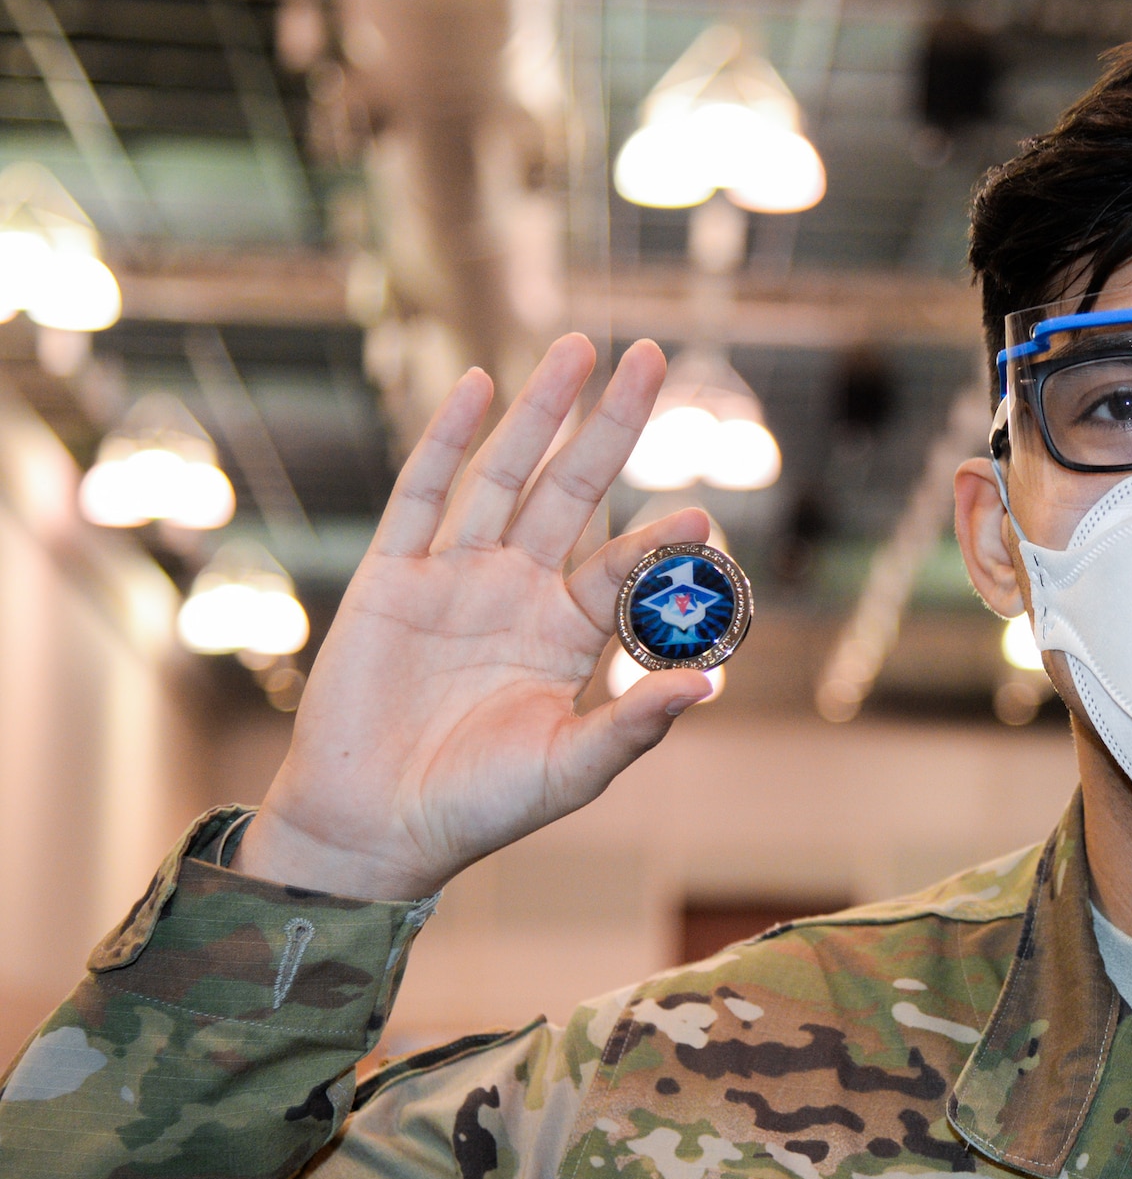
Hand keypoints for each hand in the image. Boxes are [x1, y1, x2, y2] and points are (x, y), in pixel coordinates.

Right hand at [236, 334, 713, 899]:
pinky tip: (477, 384)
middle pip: (573, 489)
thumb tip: (709, 683)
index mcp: (566, 633)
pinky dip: (447, 439)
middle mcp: (517, 591)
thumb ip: (634, 724)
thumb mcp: (569, 769)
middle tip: (652, 357)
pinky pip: (423, 495)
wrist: (374, 828)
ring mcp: (454, 577)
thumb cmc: (478, 807)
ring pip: (505, 475)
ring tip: (577, 349)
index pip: (622, 566)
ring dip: (539, 411)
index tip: (702, 512)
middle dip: (610, 426)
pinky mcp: (392, 578)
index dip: (659, 538)